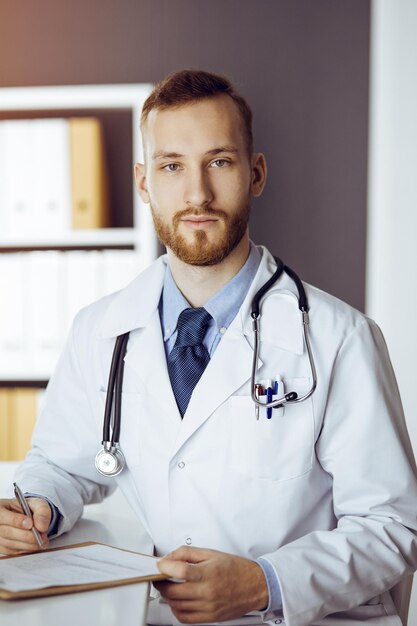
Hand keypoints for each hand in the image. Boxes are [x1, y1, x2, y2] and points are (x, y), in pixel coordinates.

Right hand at [0, 497, 50, 554]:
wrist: (25, 517)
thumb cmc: (28, 509)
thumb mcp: (37, 504)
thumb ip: (41, 511)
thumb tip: (42, 526)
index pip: (2, 516)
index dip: (16, 521)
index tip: (30, 524)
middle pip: (7, 532)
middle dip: (26, 535)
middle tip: (41, 535)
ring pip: (10, 544)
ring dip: (28, 544)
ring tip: (41, 540)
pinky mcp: (1, 548)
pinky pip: (12, 551)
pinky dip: (25, 549)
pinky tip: (34, 545)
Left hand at [154, 546, 268, 623]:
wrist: (256, 585)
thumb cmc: (237, 569)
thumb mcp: (212, 553)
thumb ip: (188, 553)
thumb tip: (171, 557)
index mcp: (208, 574)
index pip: (180, 571)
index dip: (165, 567)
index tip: (161, 564)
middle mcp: (207, 592)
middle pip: (174, 591)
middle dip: (162, 583)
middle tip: (160, 577)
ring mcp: (208, 607)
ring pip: (177, 606)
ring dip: (168, 597)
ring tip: (169, 588)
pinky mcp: (210, 617)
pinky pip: (185, 619)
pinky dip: (176, 611)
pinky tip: (178, 602)